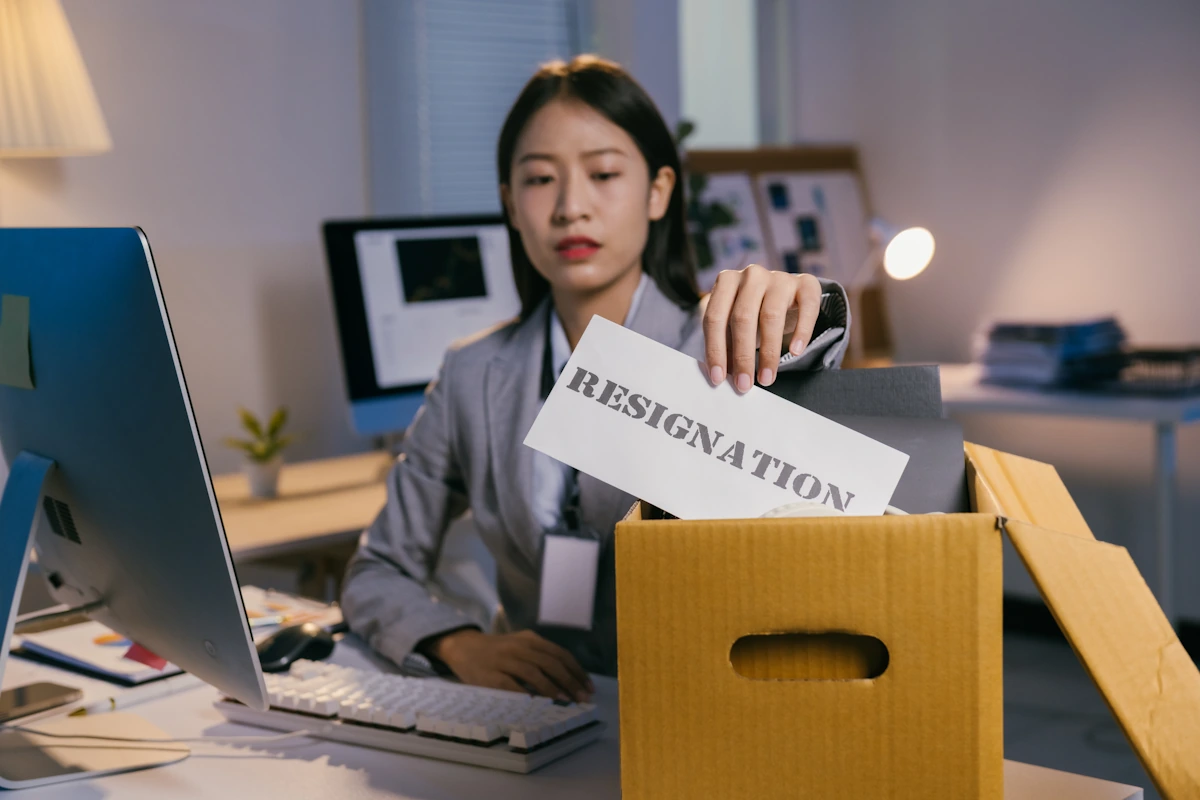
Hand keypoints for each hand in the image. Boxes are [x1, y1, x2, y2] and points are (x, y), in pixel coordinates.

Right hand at [430, 628, 593, 702]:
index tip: (588, 687)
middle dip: (570, 682)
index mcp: (530, 639)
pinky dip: (526, 695)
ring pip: (534, 673)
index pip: (560, 654)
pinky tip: (537, 704)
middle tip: (582, 698)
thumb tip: (568, 680)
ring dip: (552, 688)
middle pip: (551, 663)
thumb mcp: (521, 645)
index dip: (577, 671)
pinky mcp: (490, 675)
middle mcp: (520, 647)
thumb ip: (540, 657)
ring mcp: (505, 660)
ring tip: (565, 701)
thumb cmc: (498, 650)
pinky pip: (512, 685)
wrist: (463, 647)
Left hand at [702, 266, 822, 392]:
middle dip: (742, 356)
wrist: (785, 293)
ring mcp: (780, 278)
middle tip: (744, 384)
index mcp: (726, 281)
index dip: (715, 350)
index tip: (718, 378)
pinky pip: (807, 307)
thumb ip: (724, 343)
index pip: (715, 317)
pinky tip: (795, 352)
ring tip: (766, 378)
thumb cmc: (752, 313)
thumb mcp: (732, 324)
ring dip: (769, 352)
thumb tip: (720, 375)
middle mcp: (752, 275)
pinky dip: (801, 331)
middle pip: (743, 317)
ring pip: (772, 315)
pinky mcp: (806, 284)